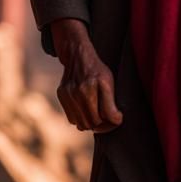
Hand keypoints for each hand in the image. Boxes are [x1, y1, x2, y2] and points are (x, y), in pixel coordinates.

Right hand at [50, 18, 123, 132]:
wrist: (77, 55)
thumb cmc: (97, 70)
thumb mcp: (108, 80)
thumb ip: (110, 102)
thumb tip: (115, 120)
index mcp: (98, 83)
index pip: (108, 114)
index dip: (115, 121)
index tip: (118, 118)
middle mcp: (82, 89)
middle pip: (94, 123)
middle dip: (104, 126)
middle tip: (109, 122)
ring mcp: (70, 93)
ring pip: (82, 124)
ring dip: (91, 124)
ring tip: (98, 119)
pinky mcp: (61, 95)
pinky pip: (72, 119)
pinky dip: (80, 119)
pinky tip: (86, 112)